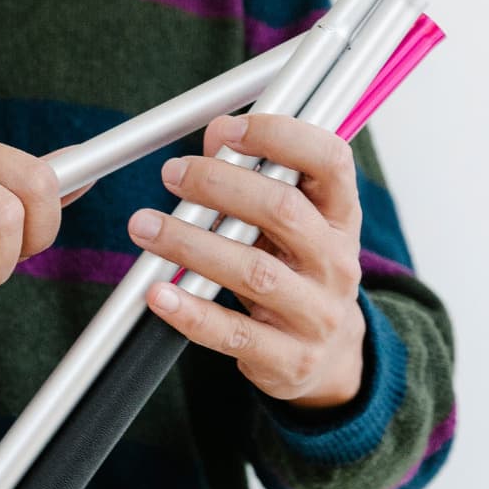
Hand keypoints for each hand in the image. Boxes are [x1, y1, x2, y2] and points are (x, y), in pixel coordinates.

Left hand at [126, 113, 366, 409]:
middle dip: (220, 185)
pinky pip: (233, 332)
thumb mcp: (296, 225)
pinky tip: (158, 292)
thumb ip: (259, 180)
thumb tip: (216, 137)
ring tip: (145, 226)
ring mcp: (317, 314)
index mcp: (342, 218)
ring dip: (191, 243)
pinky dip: (191, 311)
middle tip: (173, 174)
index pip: (330, 160)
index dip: (281, 135)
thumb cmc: (300, 273)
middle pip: (283, 211)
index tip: (228, 130)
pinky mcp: (289, 358)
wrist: (332, 357)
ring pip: (253, 272)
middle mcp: (338, 262)